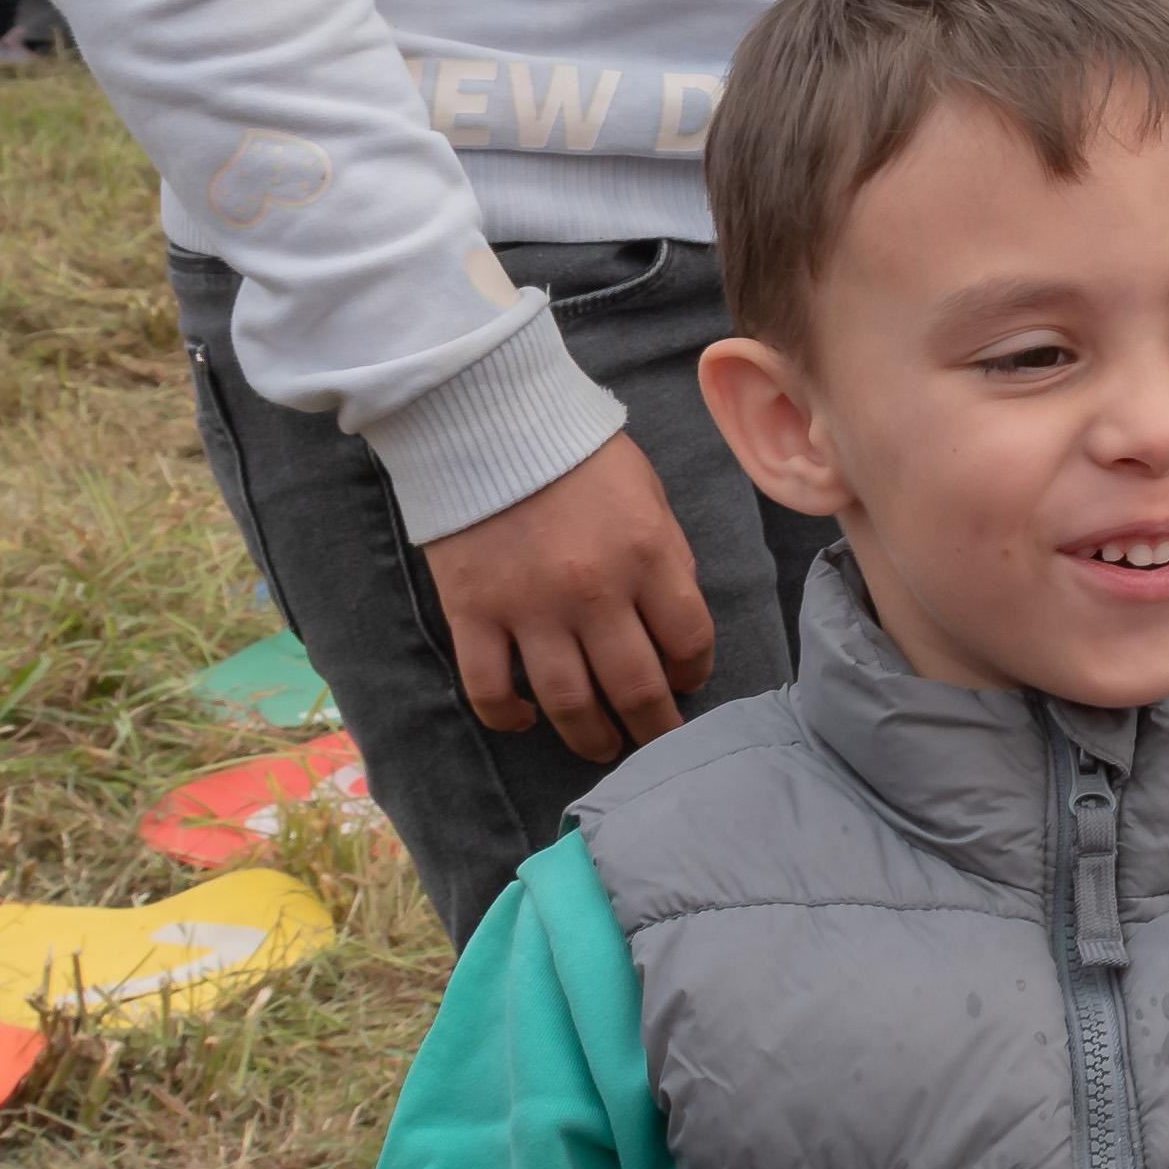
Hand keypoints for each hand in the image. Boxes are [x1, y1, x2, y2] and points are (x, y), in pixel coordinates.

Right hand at [421, 429, 713, 760]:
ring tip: (602, 748)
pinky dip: (510, 717)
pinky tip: (528, 721)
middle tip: (657, 741)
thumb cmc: (576, 453)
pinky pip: (491, 688)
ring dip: (591, 737)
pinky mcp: (473, 613)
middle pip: (635, 687)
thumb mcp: (647, 493)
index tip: (687, 680)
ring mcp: (529, 607)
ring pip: (569, 702)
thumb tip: (676, 622)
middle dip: (654, 726)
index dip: (694, 672)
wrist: (486, 419)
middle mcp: (593, 590)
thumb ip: (667, 557)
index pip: (689, 640)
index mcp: (647, 554)